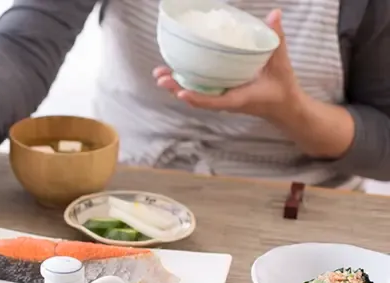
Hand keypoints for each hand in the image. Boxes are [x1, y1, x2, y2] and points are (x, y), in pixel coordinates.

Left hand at [154, 10, 303, 123]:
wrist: (284, 106)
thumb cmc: (282, 86)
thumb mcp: (281, 63)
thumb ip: (277, 39)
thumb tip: (275, 14)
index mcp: (238, 98)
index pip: (214, 102)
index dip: (197, 98)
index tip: (181, 93)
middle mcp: (225, 101)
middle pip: (196, 98)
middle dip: (177, 89)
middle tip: (160, 77)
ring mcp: (221, 99)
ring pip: (194, 95)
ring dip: (176, 86)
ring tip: (159, 75)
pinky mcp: (220, 95)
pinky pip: (199, 91)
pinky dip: (185, 84)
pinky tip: (173, 74)